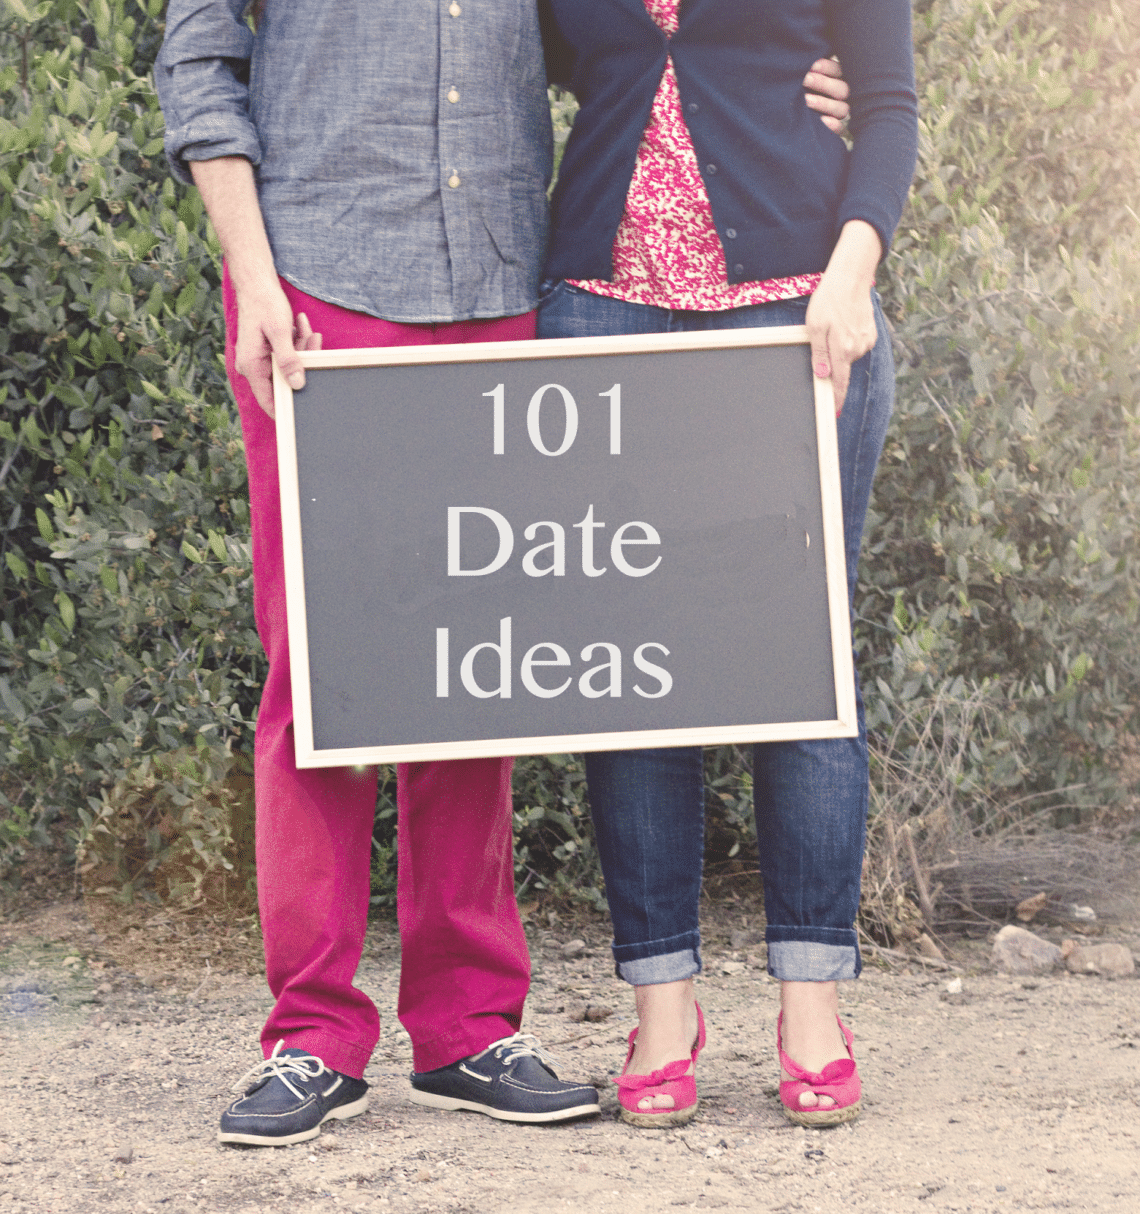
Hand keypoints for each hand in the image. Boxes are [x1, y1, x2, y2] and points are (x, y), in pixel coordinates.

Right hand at [233, 287, 321, 417]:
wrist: (255, 282)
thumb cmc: (264, 303)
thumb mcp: (280, 333)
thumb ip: (288, 360)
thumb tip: (297, 384)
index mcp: (251, 365)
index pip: (268, 400)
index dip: (286, 409)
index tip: (304, 414)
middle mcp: (253, 365)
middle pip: (283, 379)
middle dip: (302, 364)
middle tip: (314, 344)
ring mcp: (259, 357)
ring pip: (287, 364)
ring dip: (302, 349)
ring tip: (310, 331)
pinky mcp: (266, 349)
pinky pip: (285, 353)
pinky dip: (296, 342)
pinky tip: (301, 326)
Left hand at [803, 57, 849, 133]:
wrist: (795, 116)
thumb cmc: (801, 89)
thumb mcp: (806, 77)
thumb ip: (809, 70)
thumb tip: (801, 60)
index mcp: (838, 78)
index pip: (838, 70)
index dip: (826, 67)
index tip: (811, 66)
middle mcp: (843, 94)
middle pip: (841, 89)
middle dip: (823, 83)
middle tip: (806, 79)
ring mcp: (841, 111)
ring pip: (842, 108)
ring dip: (825, 104)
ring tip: (807, 100)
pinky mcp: (838, 129)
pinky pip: (841, 129)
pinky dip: (833, 126)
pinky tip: (823, 121)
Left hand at [805, 221, 880, 414]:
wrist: (851, 277)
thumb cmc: (829, 300)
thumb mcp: (815, 327)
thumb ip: (819, 354)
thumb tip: (822, 376)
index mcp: (842, 350)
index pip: (839, 383)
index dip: (835, 400)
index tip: (833, 414)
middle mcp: (858, 348)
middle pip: (842, 369)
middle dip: (832, 366)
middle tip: (824, 342)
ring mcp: (867, 341)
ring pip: (848, 356)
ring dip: (839, 349)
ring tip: (833, 326)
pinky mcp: (871, 333)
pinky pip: (856, 345)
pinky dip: (848, 341)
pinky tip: (843, 324)